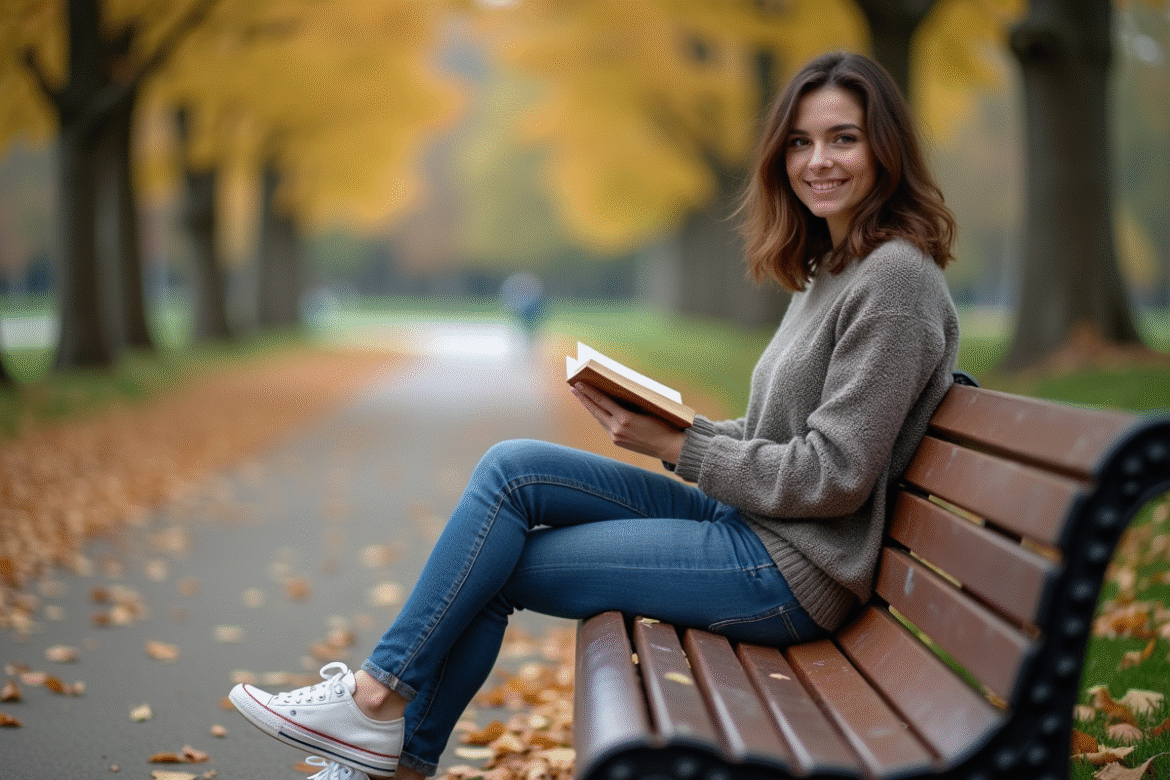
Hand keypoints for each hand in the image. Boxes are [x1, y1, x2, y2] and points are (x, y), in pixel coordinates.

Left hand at [571, 382, 686, 462]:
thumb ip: (631, 403)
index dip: (589, 392)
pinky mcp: (618, 442)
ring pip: (599, 419)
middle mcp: (618, 428)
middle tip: (573, 387)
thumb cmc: (663, 423)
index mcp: (625, 418)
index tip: (579, 383)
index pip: (602, 401)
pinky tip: (596, 410)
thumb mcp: (648, 409)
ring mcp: (616, 437)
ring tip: (582, 397)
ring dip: (590, 407)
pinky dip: (600, 416)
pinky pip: (605, 426)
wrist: (669, 447)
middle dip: (584, 398)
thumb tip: (617, 393)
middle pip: (596, 410)